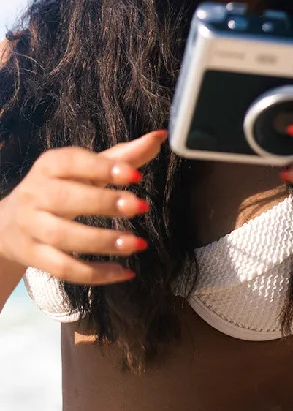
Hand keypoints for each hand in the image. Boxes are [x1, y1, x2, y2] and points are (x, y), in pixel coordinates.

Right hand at [0, 130, 166, 284]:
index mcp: (49, 165)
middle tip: (140, 206)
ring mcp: (31, 227)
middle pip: (66, 199)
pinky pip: (64, 268)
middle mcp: (35, 193)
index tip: (136, 175)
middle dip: (105, 203)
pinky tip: (124, 272)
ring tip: (137, 243)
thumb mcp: (87, 169)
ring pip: (65, 237)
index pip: (73, 162)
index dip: (103, 168)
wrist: (10, 223)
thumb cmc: (61, 187)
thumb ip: (124, 156)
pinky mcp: (34, 256)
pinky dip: (95, 273)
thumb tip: (160, 136)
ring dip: (103, 242)